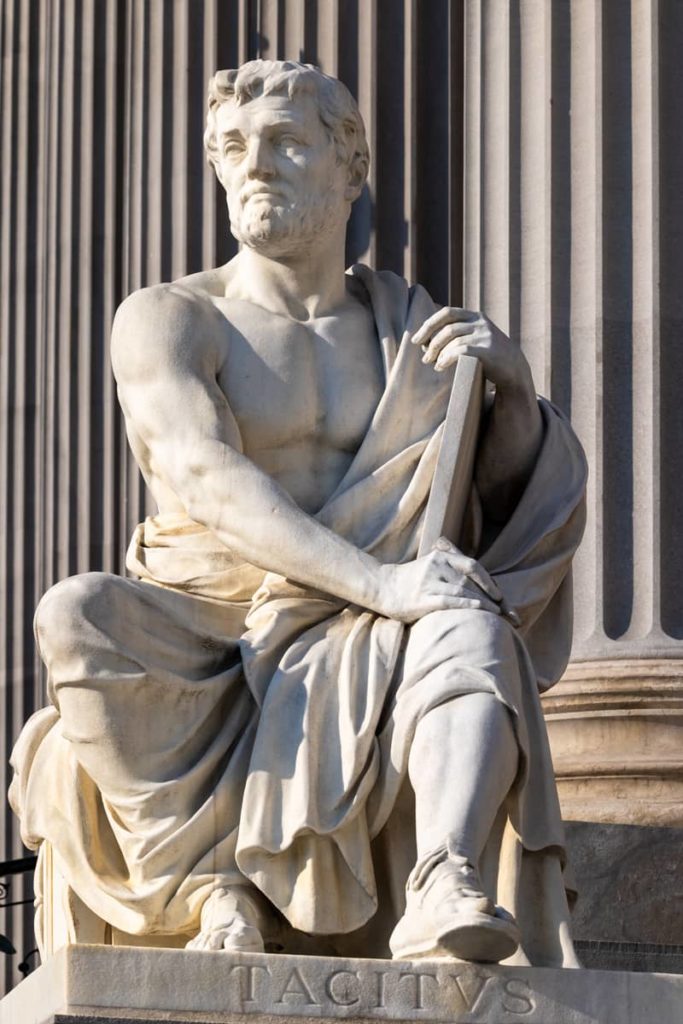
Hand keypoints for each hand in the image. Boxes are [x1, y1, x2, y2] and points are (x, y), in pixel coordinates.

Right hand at [372, 538, 518, 624]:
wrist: (381, 586)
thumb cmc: (410, 581)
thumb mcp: (431, 566)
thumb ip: (451, 568)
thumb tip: (478, 584)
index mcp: (442, 556)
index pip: (475, 567)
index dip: (491, 583)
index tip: (503, 599)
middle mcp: (438, 565)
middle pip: (474, 581)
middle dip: (494, 599)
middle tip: (511, 615)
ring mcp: (431, 580)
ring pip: (465, 590)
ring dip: (486, 604)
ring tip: (500, 617)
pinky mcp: (424, 597)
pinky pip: (451, 600)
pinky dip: (469, 605)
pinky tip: (482, 611)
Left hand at [412, 307, 533, 396]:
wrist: (514, 368)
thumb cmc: (489, 355)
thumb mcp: (476, 337)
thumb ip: (458, 333)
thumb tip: (425, 340)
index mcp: (475, 316)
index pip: (447, 313)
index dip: (428, 325)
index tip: (416, 340)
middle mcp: (480, 323)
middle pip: (448, 329)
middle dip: (432, 343)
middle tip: (425, 358)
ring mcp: (485, 336)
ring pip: (453, 341)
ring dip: (438, 353)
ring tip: (433, 364)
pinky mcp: (487, 350)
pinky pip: (460, 352)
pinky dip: (446, 359)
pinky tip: (441, 367)